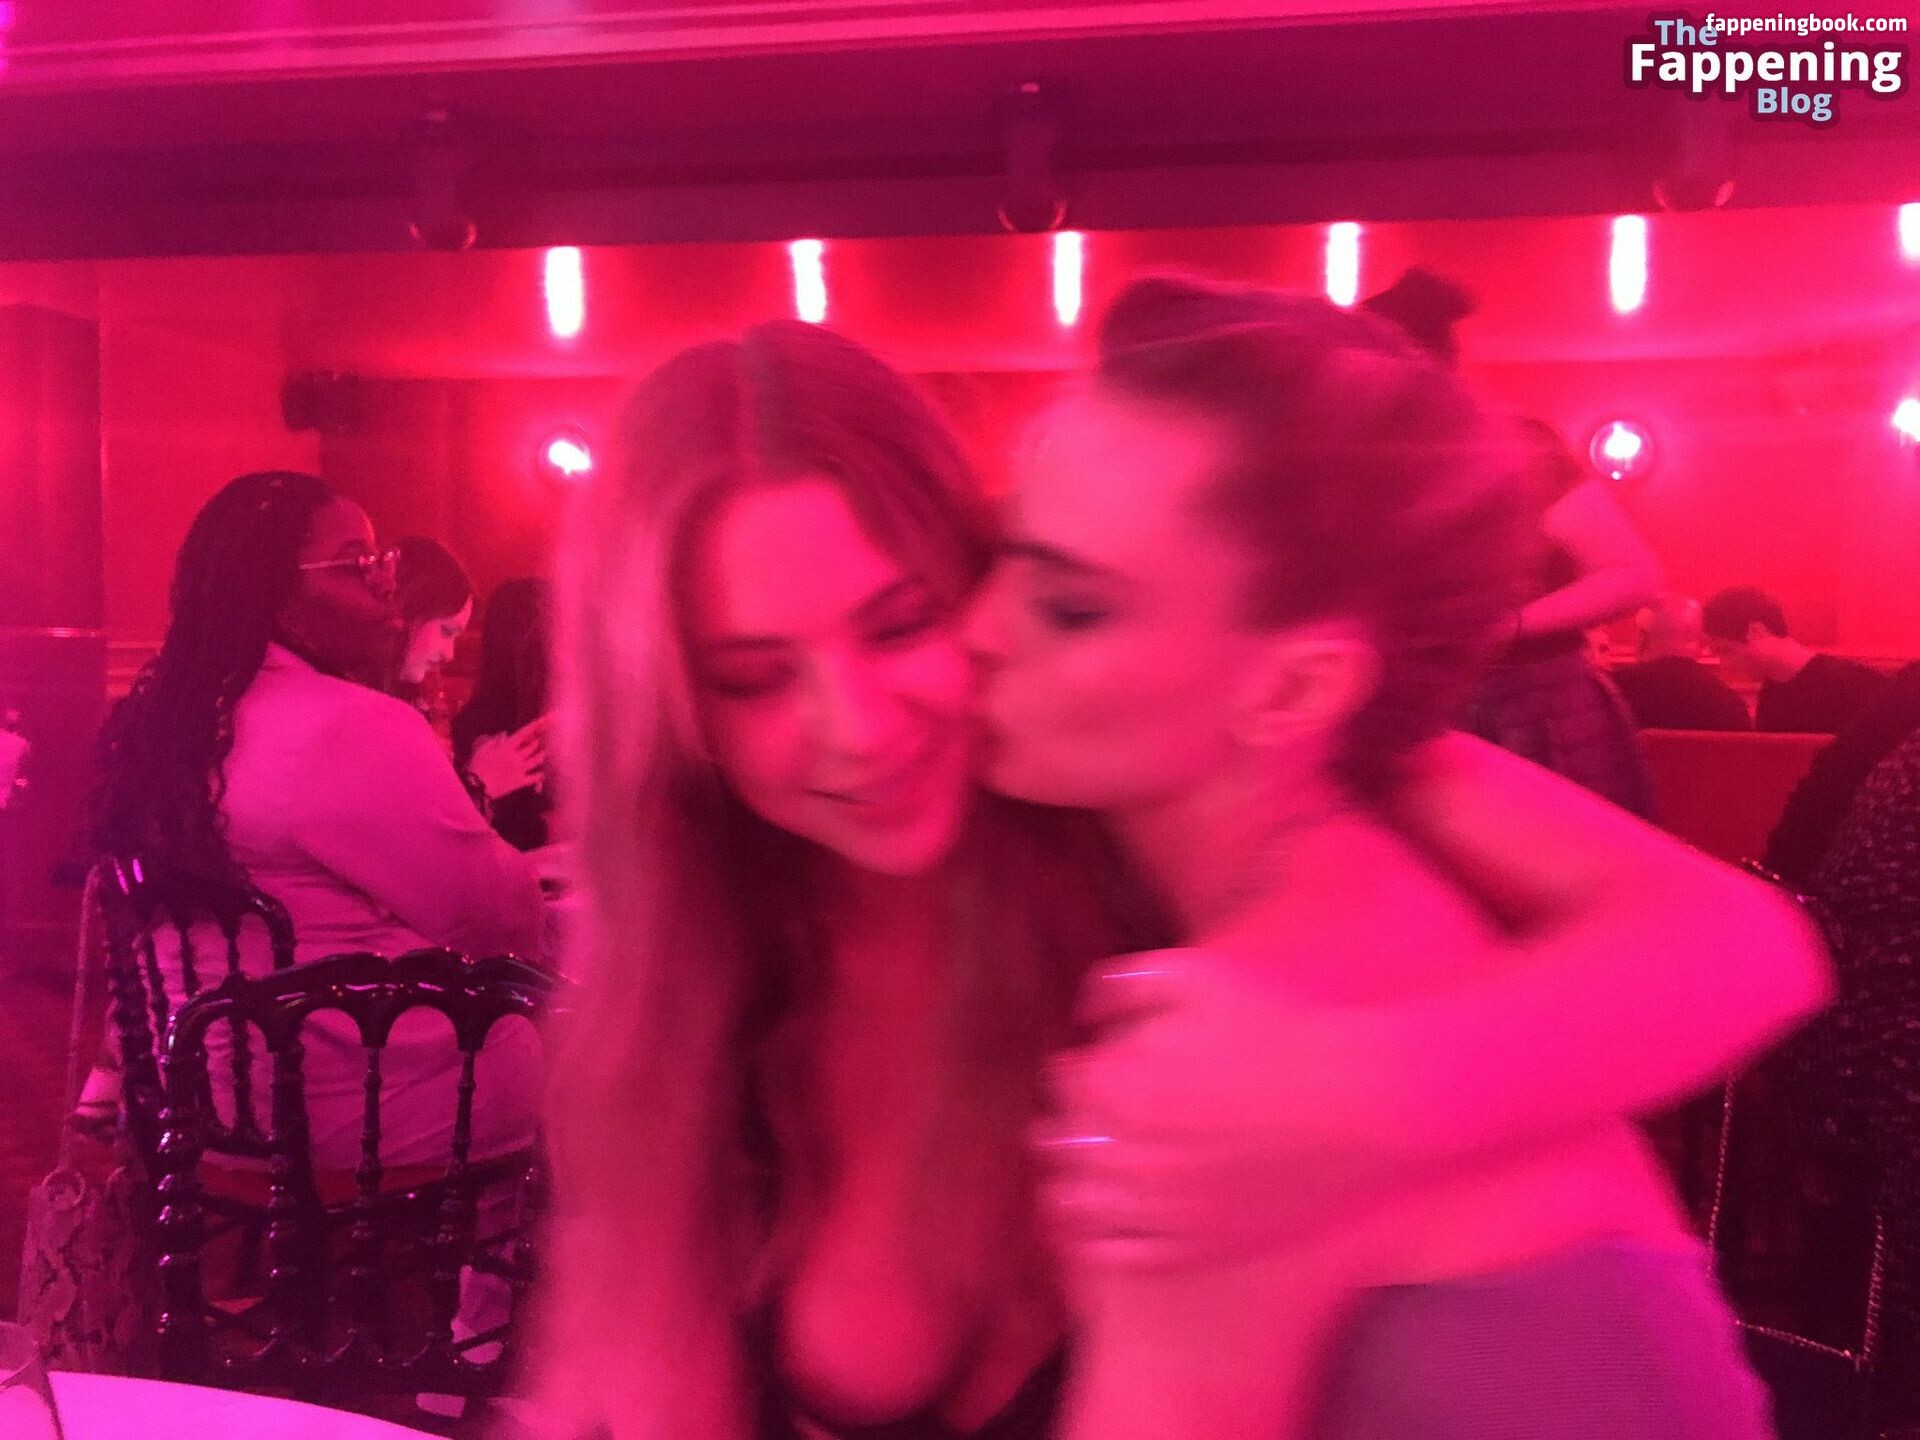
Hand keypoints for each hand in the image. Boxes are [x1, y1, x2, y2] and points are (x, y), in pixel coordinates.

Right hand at [466, 719, 545, 801]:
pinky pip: (535, 778)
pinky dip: (540, 775)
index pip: (524, 733)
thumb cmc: (477, 766)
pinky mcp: (520, 781)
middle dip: (537, 740)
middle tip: (541, 737)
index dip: (536, 726)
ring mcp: (520, 769)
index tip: (545, 719)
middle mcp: (516, 757)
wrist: (477, 787)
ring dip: (542, 755)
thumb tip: (505, 733)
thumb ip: (495, 740)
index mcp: (506, 748)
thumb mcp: (483, 750)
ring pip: (537, 760)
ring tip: (544, 753)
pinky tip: (544, 773)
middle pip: (532, 746)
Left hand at [1035, 949, 1417, 1269]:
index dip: (1083, 1064)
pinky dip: (1102, 1232)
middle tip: (1103, 1111)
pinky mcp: (1193, 1250)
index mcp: (1127, 1090)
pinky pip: (1114, 1252)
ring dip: (1075, 1178)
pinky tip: (1120, 1207)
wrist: (1367, 1107)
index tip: (1106, 1063)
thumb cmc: (1285, 1033)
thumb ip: (1124, 983)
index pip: (1067, 1079)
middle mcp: (1135, 1158)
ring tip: (1103, 1158)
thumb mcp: (1200, 977)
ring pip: (1076, 1204)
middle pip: (1062, 1144)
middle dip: (1073, 1120)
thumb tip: (1084, 1015)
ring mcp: (1163, 1212)